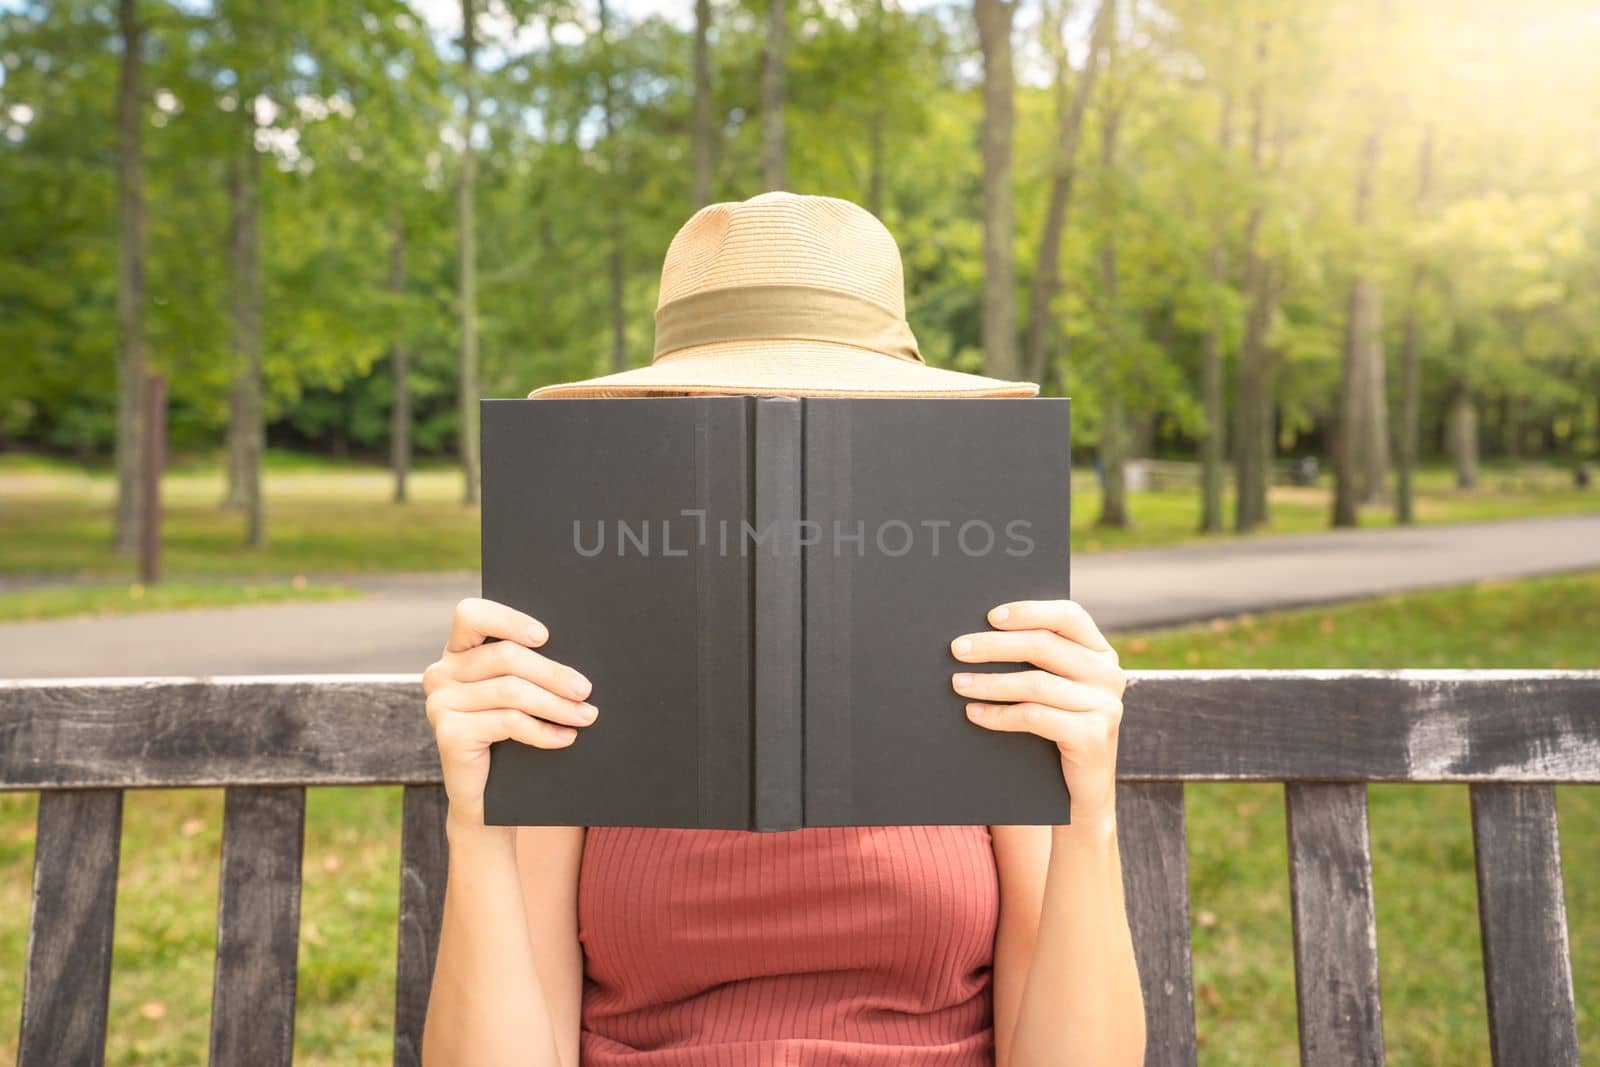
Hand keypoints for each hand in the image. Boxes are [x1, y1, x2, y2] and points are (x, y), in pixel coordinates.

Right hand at [422, 597, 597, 826]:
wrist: (488, 798)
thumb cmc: (510, 737)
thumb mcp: (517, 694)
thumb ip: (528, 668)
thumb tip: (577, 657)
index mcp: (457, 651)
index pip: (471, 615)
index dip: (509, 620)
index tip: (545, 636)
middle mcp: (441, 672)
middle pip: (505, 657)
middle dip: (553, 673)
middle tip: (586, 689)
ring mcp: (440, 703)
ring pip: (510, 691)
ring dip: (555, 704)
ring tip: (585, 716)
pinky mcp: (448, 732)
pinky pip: (507, 722)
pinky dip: (542, 730)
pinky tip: (565, 737)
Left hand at [950, 599, 1124, 823]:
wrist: (1080, 792)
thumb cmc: (1056, 729)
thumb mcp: (1054, 688)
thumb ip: (1036, 660)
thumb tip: (977, 636)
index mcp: (1100, 652)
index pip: (1068, 616)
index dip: (1029, 611)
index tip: (990, 616)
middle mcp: (1109, 674)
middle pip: (1044, 646)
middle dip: (995, 645)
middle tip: (957, 649)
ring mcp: (1105, 705)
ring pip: (1036, 683)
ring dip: (990, 682)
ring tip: (958, 683)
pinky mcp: (1093, 736)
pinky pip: (1035, 717)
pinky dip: (999, 715)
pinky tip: (973, 713)